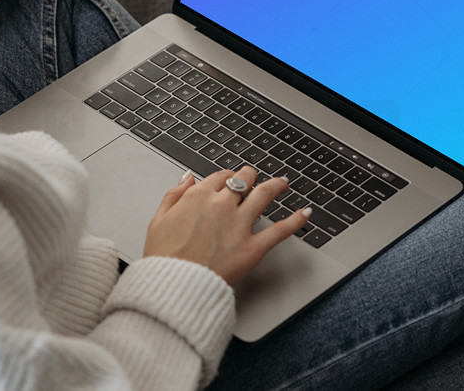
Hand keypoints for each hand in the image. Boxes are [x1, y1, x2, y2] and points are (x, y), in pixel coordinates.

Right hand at [143, 165, 311, 287]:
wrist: (173, 287)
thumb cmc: (163, 259)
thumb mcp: (157, 220)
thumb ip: (173, 195)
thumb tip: (187, 177)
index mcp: (198, 197)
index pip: (220, 177)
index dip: (228, 176)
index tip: (231, 179)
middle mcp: (222, 206)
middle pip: (244, 180)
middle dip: (251, 176)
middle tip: (255, 177)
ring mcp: (239, 225)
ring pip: (264, 195)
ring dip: (276, 185)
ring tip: (283, 182)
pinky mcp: (253, 247)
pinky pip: (280, 230)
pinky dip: (295, 220)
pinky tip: (305, 213)